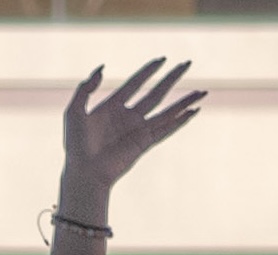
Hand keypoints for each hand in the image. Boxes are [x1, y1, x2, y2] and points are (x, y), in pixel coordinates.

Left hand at [58, 59, 203, 214]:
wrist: (83, 172)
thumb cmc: (75, 145)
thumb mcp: (73, 111)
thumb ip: (85, 88)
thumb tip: (103, 67)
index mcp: (112, 107)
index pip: (135, 83)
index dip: (148, 71)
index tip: (162, 59)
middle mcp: (128, 117)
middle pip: (156, 93)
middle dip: (172, 78)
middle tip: (187, 64)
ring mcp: (137, 130)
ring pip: (167, 111)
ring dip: (185, 100)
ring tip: (203, 91)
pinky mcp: (144, 143)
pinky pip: (166, 129)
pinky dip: (181, 121)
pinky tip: (194, 112)